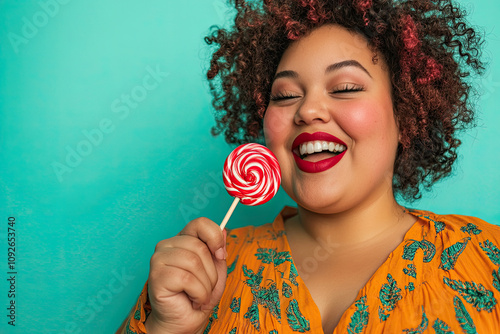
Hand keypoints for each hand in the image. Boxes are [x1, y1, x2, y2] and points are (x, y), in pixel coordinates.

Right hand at [145, 217, 226, 333]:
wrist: (185, 321)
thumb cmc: (198, 295)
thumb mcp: (216, 270)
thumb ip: (218, 249)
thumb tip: (224, 230)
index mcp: (182, 240)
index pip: (200, 223)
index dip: (214, 237)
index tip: (221, 255)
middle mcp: (167, 245)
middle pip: (199, 247)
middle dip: (211, 272)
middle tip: (205, 287)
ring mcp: (159, 259)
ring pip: (194, 262)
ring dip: (205, 285)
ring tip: (199, 294)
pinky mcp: (156, 276)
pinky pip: (187, 279)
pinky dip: (198, 293)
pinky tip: (192, 299)